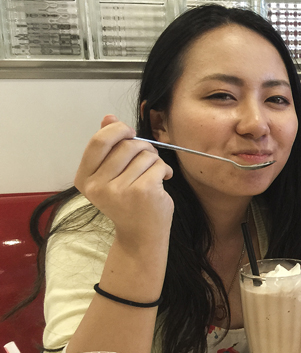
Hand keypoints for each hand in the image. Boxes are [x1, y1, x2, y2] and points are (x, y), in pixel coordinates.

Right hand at [74, 115, 173, 250]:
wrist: (141, 235)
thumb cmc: (128, 202)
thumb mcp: (111, 175)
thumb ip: (108, 146)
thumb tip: (109, 117)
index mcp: (85, 179)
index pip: (98, 141)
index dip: (117, 130)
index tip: (129, 133)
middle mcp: (98, 186)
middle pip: (126, 145)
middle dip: (142, 146)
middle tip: (147, 158)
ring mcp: (120, 190)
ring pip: (144, 154)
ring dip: (154, 160)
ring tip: (153, 174)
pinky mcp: (143, 191)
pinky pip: (158, 165)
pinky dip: (164, 169)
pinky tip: (162, 181)